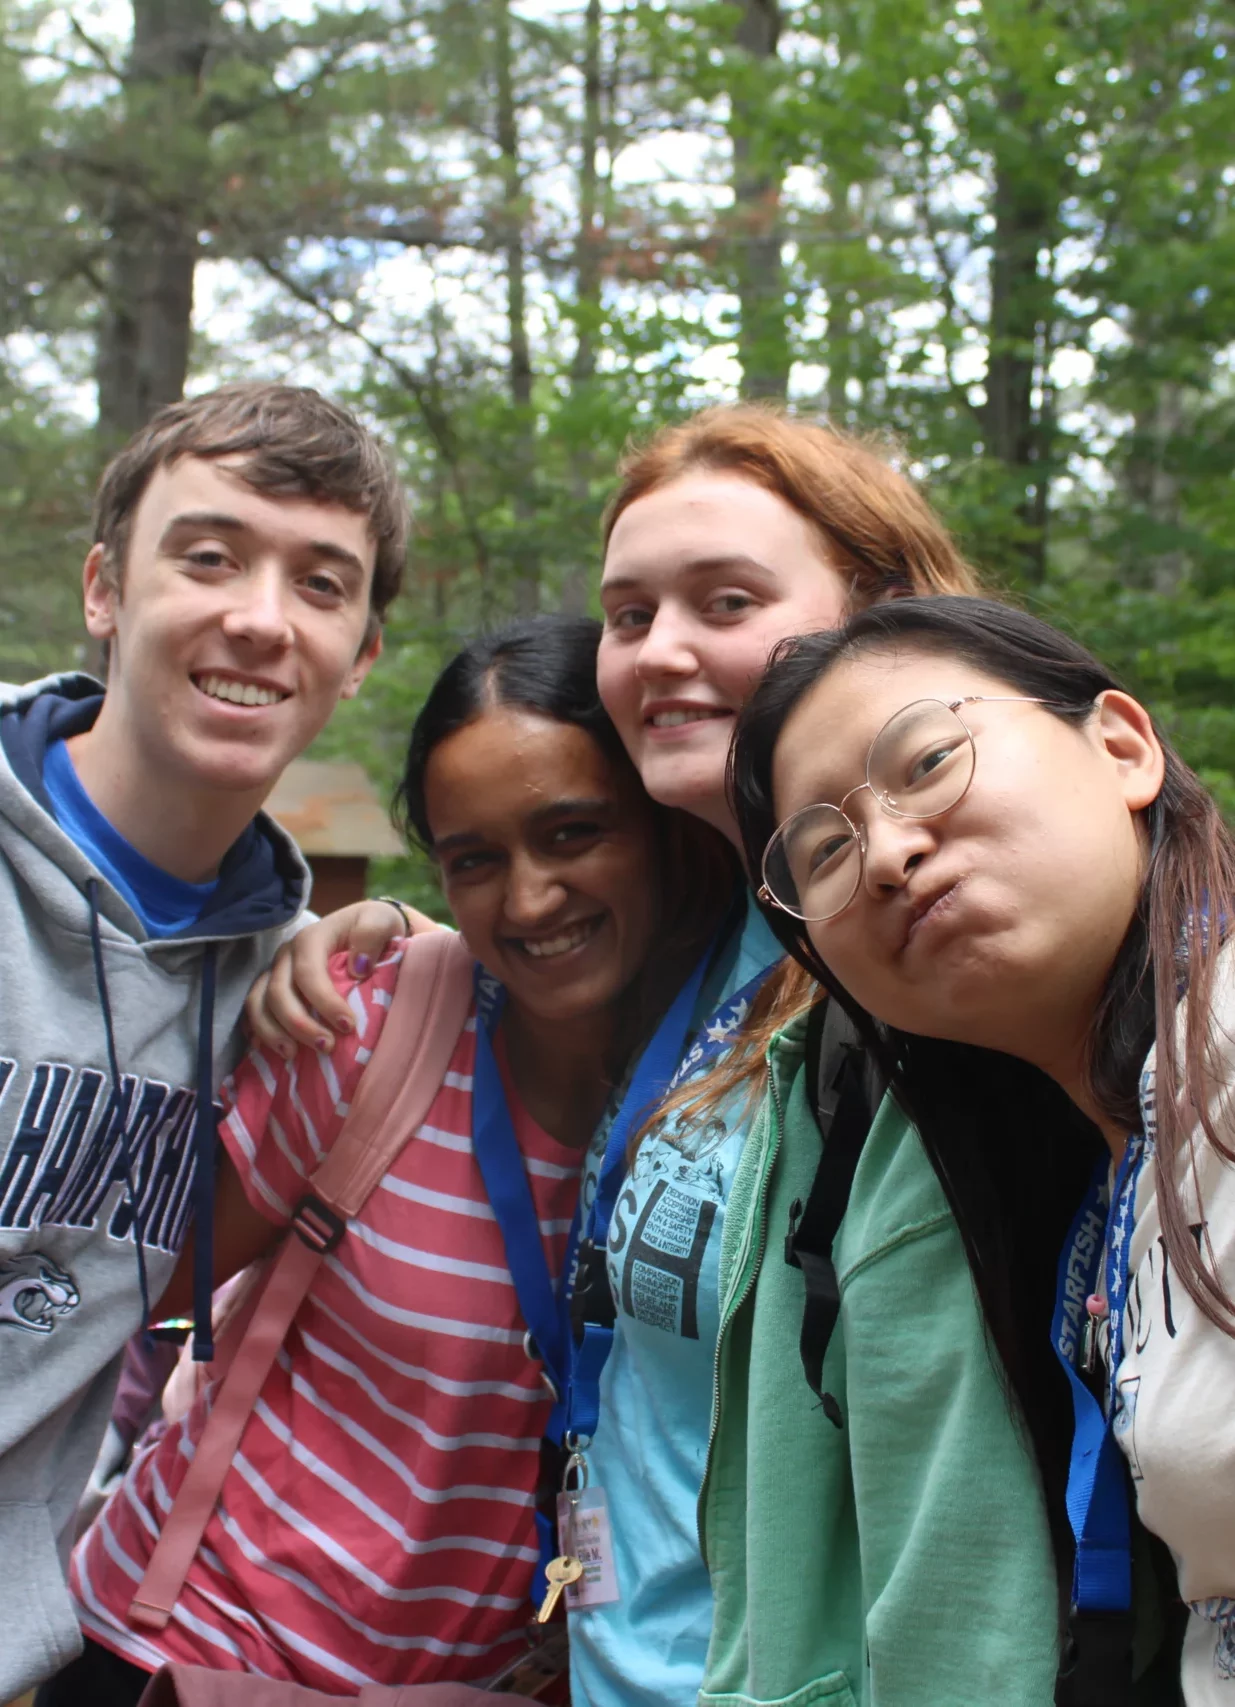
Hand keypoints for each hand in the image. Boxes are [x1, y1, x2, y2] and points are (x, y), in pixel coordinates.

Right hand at [245, 899, 444, 1054]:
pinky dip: (260, 1032)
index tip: (348, 1026)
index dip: (324, 1002)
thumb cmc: (375, 928)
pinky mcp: (271, 988)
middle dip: (299, 1023)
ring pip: (258, 1003)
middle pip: (279, 992)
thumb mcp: (382, 921)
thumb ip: (372, 935)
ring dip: (273, 1032)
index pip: (308, 972)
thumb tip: (357, 967)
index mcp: (311, 938)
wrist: (367, 930)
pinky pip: (254, 1011)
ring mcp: (275, 972)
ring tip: (293, 1056)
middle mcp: (286, 954)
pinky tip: (274, 1052)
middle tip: (327, 1047)